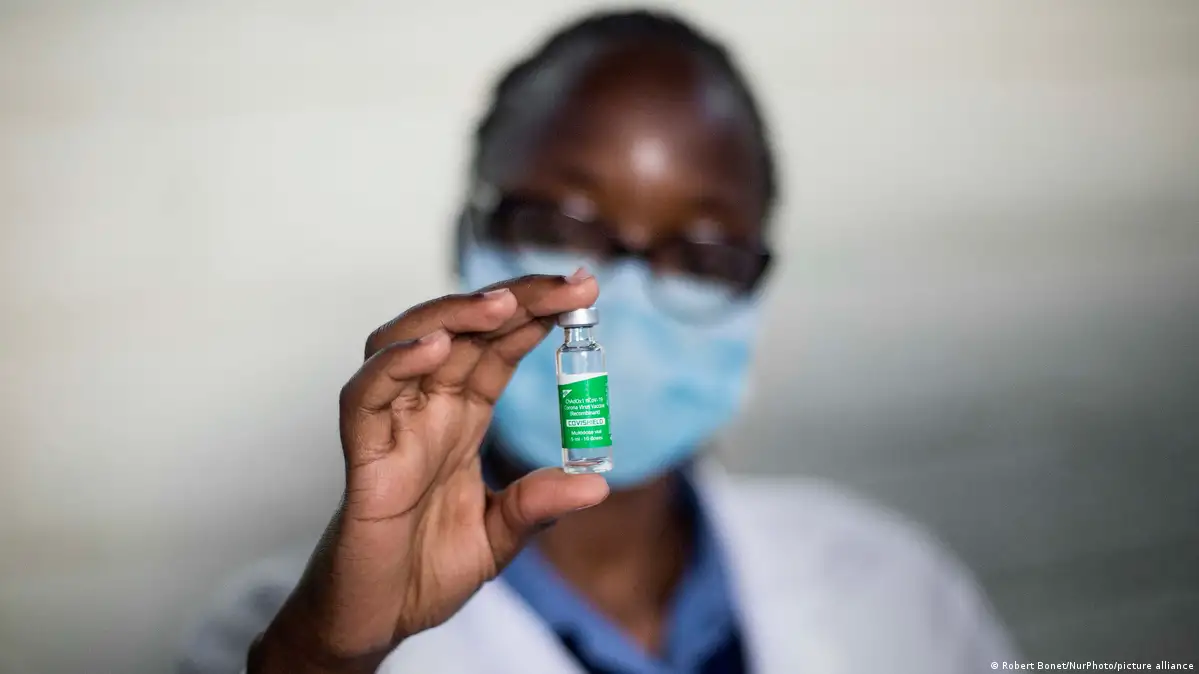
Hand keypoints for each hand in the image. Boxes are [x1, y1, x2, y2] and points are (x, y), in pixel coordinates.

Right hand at [252, 271, 608, 672]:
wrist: (374, 620)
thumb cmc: (423, 571)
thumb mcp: (499, 538)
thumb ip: (537, 506)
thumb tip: (596, 486)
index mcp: (461, 419)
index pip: (498, 348)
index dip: (536, 314)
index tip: (584, 290)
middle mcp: (426, 410)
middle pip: (463, 331)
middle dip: (514, 300)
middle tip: (569, 284)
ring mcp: (391, 427)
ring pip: (407, 344)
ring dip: (454, 315)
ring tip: (505, 303)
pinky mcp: (361, 457)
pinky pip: (366, 397)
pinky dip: (395, 365)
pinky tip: (436, 348)